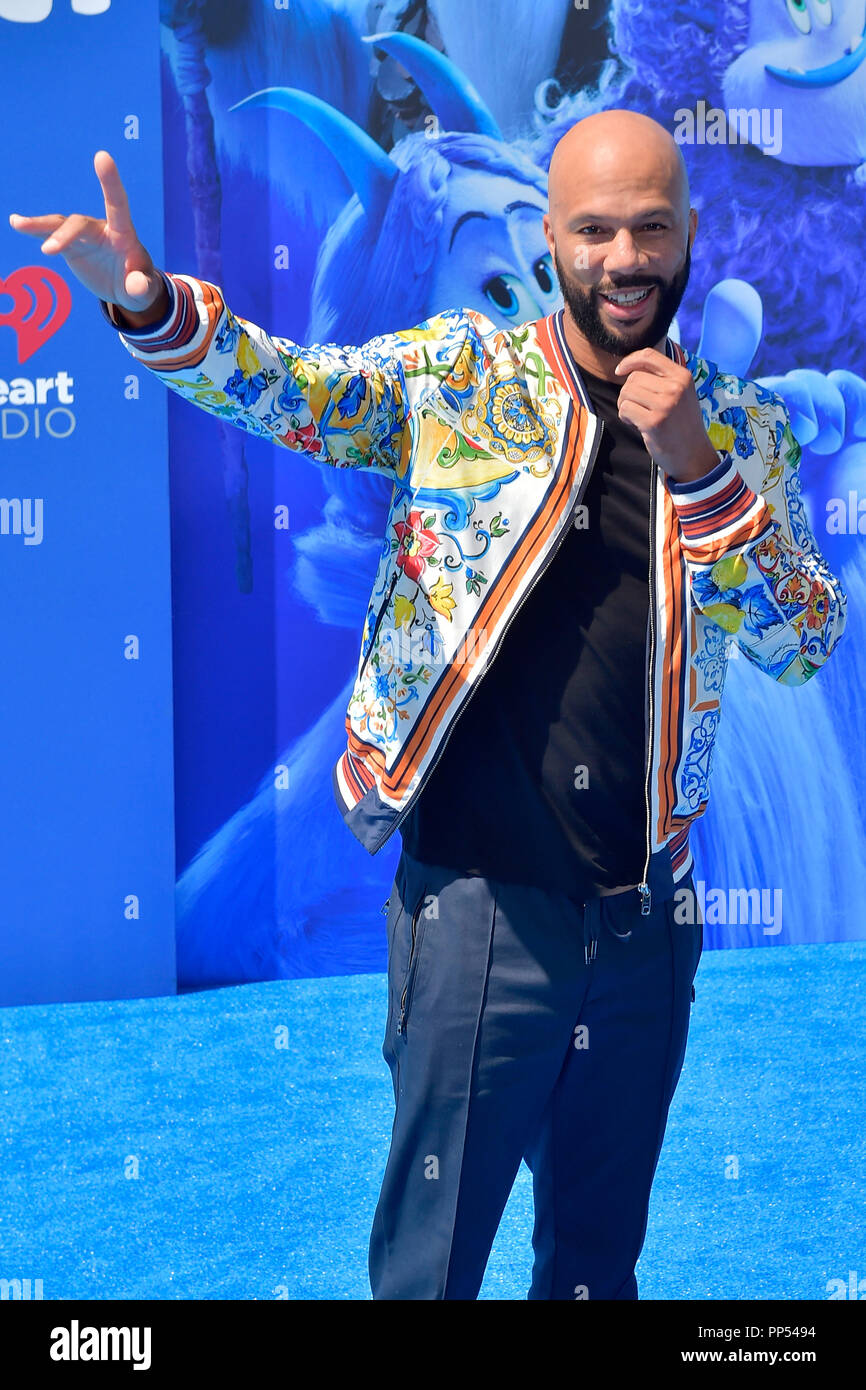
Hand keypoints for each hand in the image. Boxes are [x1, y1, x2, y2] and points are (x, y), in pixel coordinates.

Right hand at [8, 150, 164, 316]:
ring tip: (18, 223)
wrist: (128, 289)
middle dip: (65, 234)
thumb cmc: (140, 285)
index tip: (102, 156)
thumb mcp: (145, 291)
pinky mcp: (71, 245)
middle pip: (79, 224)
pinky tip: (16, 222)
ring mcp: (84, 236)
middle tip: (49, 251)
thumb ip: (143, 287)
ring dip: (40, 226)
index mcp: (124, 235)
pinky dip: (34, 229)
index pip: (118, 204)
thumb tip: (136, 286)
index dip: (110, 181)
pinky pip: (50, 234)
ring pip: (60, 225)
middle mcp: (102, 229)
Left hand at [615, 347, 719, 483]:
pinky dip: (625, 416)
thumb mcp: (680, 394)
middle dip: (628, 392)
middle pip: (634, 377)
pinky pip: (625, 408)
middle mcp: (676, 387)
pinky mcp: (654, 422)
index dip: (629, 361)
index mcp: (682, 376)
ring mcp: (666, 404)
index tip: (619, 370)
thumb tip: (629, 367)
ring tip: (638, 416)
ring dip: (625, 405)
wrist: (693, 454)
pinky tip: (637, 424)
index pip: (649, 355)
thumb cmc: (681, 424)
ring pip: (626, 392)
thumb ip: (661, 379)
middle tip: (637, 408)